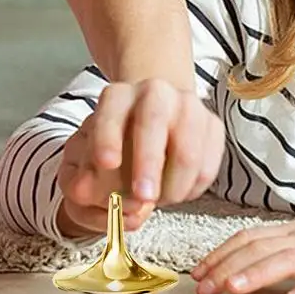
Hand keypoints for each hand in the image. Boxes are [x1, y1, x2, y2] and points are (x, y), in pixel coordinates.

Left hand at [56, 79, 224, 236]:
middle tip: (142, 197)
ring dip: (173, 186)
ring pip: (187, 150)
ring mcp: (188, 106)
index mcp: (118, 96)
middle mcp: (154, 93)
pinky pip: (208, 165)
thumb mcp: (91, 150)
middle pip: (154, 122)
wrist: (157, 113)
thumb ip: (82, 174)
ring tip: (158, 200)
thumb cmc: (120, 139)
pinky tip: (175, 192)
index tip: (106, 163)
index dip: (107, 137)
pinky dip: (192, 188)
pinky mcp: (212, 126)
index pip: (111, 114)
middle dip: (148, 163)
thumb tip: (81, 194)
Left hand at [191, 207, 294, 293]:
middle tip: (203, 289)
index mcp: (294, 231)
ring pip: (287, 260)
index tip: (198, 272)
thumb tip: (246, 260)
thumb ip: (283, 248)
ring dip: (257, 274)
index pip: (249, 237)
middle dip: (227, 268)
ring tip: (233, 289)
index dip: (221, 253)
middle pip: (260, 249)